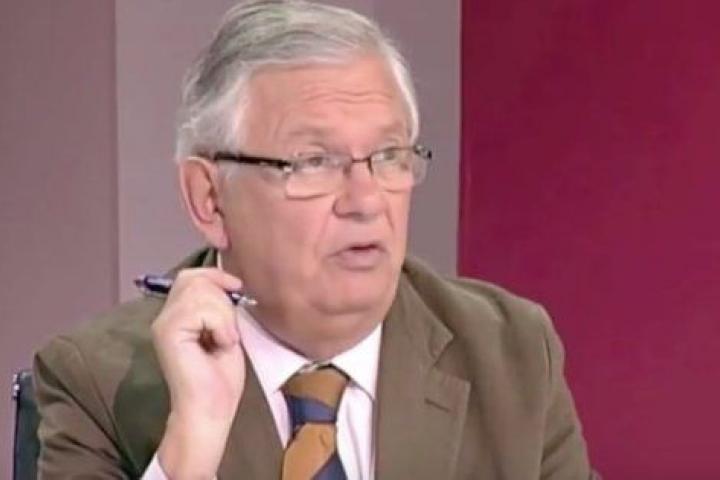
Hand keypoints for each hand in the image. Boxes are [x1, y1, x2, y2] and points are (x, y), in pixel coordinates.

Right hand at [152, 268, 244, 478]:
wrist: (211, 408)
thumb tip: (227, 281)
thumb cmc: (220, 377)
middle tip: (228, 330)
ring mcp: (164, 323)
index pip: (191, 276)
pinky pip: (201, 309)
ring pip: (200, 291)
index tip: (237, 287)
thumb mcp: (225, 329)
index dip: (216, 275)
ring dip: (224, 315)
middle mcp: (165, 315)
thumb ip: (219, 305)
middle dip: (222, 299)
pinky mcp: (168, 332)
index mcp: (177, 314)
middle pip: (195, 279)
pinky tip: (219, 345)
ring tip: (224, 340)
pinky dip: (220, 325)